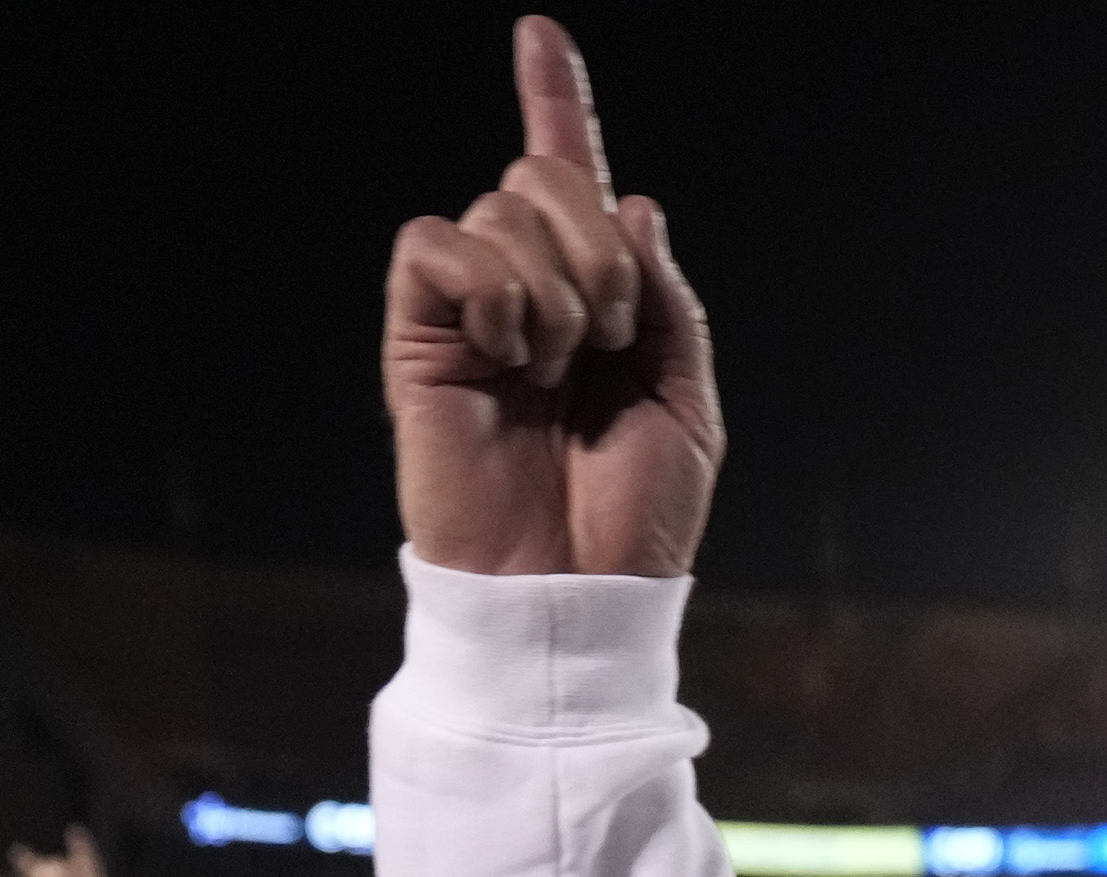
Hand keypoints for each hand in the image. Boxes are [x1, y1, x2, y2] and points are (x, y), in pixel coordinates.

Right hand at [385, 17, 721, 578]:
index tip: (539, 32)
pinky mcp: (417, 336)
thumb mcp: (689, 404)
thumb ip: (670, 301)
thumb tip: (631, 201)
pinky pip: (436, 244)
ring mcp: (469, 312)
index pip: (568, 180)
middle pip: (544, 178)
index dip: (553, 102)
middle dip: (600, 249)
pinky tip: (511, 353)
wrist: (578, 591)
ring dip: (558, 286)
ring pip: (500, 208)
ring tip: (560, 369)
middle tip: (611, 338)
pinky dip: (490, 286)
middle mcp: (526, 292)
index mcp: (595, 301)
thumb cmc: (635, 519)